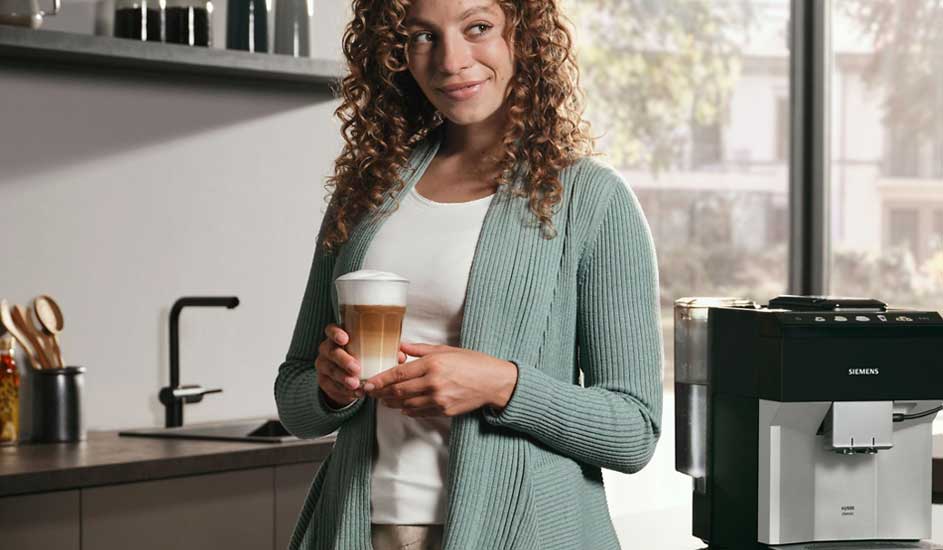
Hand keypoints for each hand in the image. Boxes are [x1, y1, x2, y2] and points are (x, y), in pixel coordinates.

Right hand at [316, 324, 405, 408]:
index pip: (331, 330)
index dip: (336, 333)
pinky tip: (354, 393)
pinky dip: (343, 390)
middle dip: (344, 360)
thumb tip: (401, 355)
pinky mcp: (323, 381)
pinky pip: (330, 385)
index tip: (345, 339)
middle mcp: (328, 349)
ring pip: (330, 370)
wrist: (347, 379)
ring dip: (343, 378)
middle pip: (331, 351)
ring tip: (356, 384)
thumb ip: (385, 351)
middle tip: (356, 368)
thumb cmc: (362, 358)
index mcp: (339, 336)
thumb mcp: (371, 352)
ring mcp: (323, 365)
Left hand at [363, 342, 517, 417]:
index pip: (399, 373)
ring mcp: (439, 399)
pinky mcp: (444, 410)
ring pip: (406, 404)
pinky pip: (419, 412)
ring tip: (383, 400)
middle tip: (370, 393)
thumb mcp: (447, 350)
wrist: (494, 382)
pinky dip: (408, 410)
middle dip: (381, 393)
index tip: (368, 383)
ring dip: (392, 403)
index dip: (380, 380)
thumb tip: (401, 347)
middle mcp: (433, 382)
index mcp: (433, 364)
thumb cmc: (472, 362)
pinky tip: (402, 407)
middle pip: (399, 390)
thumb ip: (421, 350)